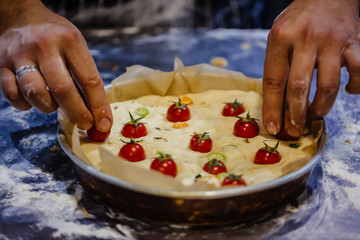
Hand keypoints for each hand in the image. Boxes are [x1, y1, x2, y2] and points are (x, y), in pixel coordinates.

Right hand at [0, 0, 112, 130]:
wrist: (20, 17)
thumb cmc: (56, 36)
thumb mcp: (76, 46)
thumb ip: (84, 75)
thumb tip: (96, 113)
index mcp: (70, 40)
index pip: (89, 80)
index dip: (98, 106)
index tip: (104, 123)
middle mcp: (44, 46)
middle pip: (63, 90)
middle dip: (77, 113)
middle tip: (85, 124)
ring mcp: (20, 55)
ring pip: (35, 94)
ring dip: (48, 107)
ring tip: (55, 103)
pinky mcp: (2, 65)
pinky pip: (13, 96)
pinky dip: (25, 105)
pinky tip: (33, 100)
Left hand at [262, 0, 359, 136]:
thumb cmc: (297, 20)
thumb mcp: (278, 37)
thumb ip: (278, 65)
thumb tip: (277, 104)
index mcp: (280, 38)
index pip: (272, 81)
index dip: (272, 108)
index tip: (272, 127)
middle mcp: (305, 38)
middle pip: (298, 87)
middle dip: (296, 114)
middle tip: (295, 129)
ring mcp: (331, 40)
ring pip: (328, 86)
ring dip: (322, 107)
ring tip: (316, 114)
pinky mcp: (354, 42)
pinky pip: (358, 72)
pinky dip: (355, 87)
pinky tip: (348, 91)